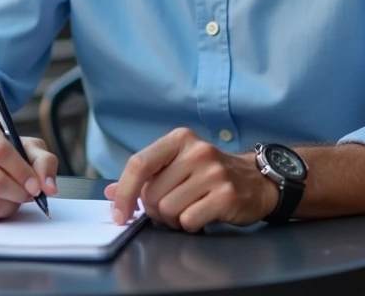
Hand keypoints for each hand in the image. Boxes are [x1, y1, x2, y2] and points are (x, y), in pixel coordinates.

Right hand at [0, 119, 59, 222]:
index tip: (35, 185)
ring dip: (9, 206)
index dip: (22, 173)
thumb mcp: (27, 149)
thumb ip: (44, 162)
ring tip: (11, 197)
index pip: (0, 152)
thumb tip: (48, 187)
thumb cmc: (3, 155)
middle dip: (18, 193)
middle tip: (26, 194)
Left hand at [105, 128, 278, 231]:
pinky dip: (190, 225)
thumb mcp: (176, 164)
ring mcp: (213, 172)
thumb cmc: (208, 174)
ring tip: (188, 209)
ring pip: (168, 210)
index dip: (124, 193)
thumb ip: (144, 176)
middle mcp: (196, 151)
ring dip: (173, 219)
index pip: (139, 164)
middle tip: (171, 207)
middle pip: (152, 194)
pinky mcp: (226, 195)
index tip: (118, 214)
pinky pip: (189, 221)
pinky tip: (202, 215)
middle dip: (155, 210)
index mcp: (179, 139)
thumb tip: (109, 193)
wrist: (255, 180)